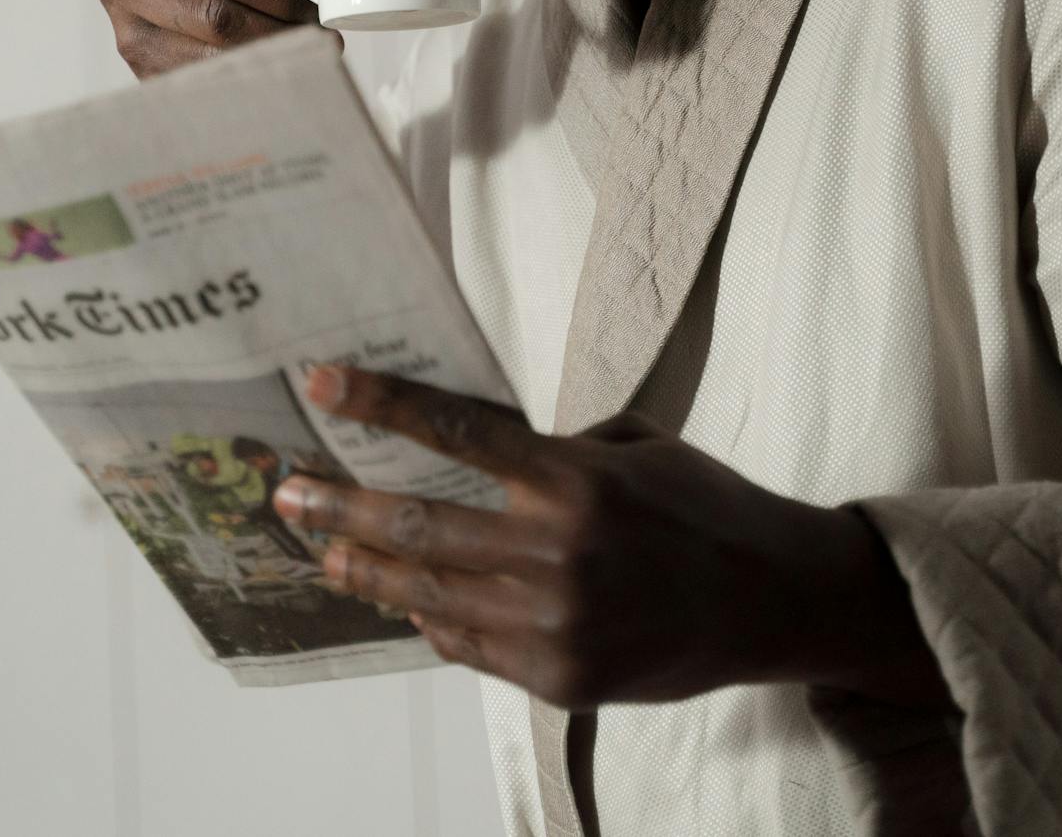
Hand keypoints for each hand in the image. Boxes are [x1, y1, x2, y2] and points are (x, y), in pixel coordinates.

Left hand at [273, 366, 948, 712]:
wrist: (774, 601)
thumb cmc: (707, 507)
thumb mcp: (636, 448)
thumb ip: (554, 449)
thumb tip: (473, 445)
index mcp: (577, 480)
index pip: (458, 432)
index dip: (383, 404)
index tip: (322, 382)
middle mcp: (558, 552)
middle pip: (419, 522)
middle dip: (340, 502)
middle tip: (287, 487)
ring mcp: (554, 623)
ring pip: (429, 591)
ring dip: (367, 566)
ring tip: (323, 547)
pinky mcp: (558, 678)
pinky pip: (468, 644)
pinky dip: (428, 616)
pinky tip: (400, 594)